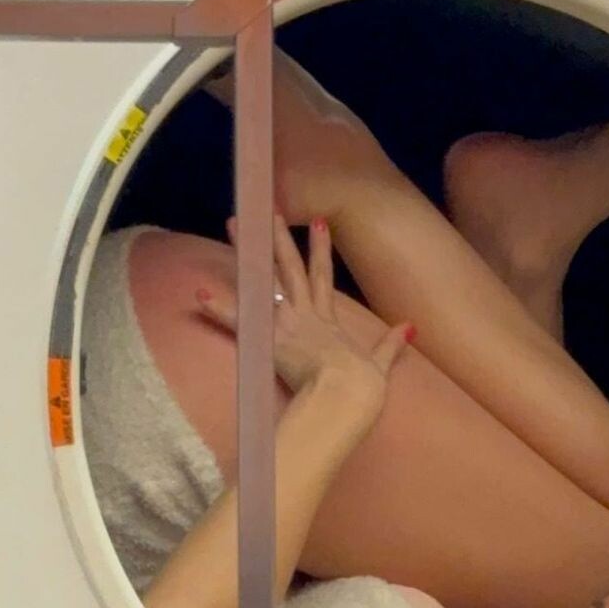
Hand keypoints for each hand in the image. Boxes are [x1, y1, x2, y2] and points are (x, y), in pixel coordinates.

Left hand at [196, 214, 411, 443]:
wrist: (344, 397)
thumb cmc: (361, 389)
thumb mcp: (380, 365)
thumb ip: (391, 345)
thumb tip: (409, 328)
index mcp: (329, 322)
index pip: (323, 278)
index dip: (321, 250)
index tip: (318, 223)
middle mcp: (305, 314)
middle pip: (290, 268)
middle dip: (280, 237)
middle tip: (268, 210)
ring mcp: (285, 324)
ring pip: (264, 281)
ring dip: (246, 253)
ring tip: (233, 225)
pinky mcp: (268, 340)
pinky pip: (237, 323)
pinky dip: (218, 308)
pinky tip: (199, 293)